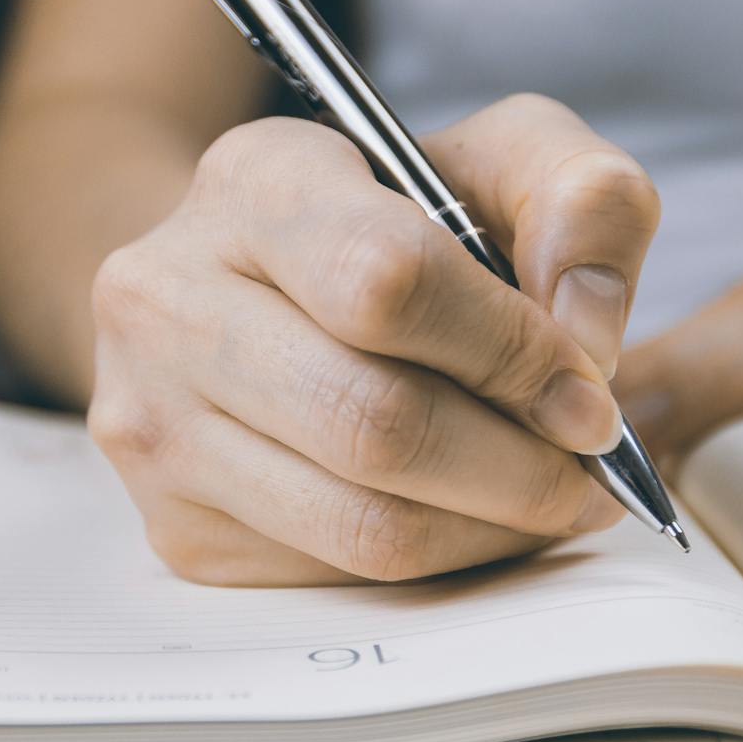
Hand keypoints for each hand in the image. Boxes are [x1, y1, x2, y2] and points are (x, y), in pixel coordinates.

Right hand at [88, 94, 660, 584]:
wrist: (252, 290)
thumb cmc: (396, 226)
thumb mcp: (501, 164)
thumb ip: (583, 202)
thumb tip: (587, 336)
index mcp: (254, 181)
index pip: (387, 280)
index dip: (511, 351)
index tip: (587, 393)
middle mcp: (167, 298)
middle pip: (375, 422)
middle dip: (519, 464)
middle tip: (587, 469)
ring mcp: (155, 423)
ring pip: (362, 523)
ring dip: (492, 528)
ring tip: (546, 496)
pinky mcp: (175, 528)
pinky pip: (338, 577)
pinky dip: (437, 561)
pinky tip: (467, 514)